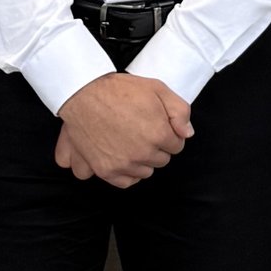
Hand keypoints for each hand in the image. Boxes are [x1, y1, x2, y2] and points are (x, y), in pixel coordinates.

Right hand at [54, 71, 192, 188]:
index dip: (169, 134)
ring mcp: (123, 163)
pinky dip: (127, 173)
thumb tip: (187, 134)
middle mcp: (143, 153)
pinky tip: (124, 158)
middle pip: (161, 160)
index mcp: (159, 134)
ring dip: (142, 160)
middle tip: (142, 130)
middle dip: (156, 147)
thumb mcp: (157, 88)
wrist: (83, 93)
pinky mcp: (106, 170)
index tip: (157, 125)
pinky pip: (126, 182)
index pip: (177, 146)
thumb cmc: (119, 90)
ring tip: (130, 141)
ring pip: (145, 172)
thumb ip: (180, 111)